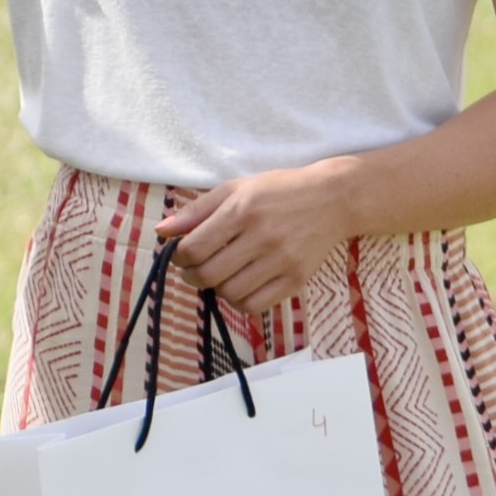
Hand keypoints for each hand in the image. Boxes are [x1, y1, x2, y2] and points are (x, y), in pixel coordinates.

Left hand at [159, 163, 363, 317]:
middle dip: (191, 275)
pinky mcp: (297, 280)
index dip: (179, 257)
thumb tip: (162, 231)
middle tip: (194, 268)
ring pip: (230, 293)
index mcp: (241, 210)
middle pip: (209, 274)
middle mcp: (261, 237)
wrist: (332, 199)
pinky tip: (239, 286)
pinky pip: (257, 306)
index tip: (181, 254)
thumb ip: (196, 211)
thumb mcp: (235, 189)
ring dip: (216, 288)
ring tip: (219, 275)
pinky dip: (240, 301)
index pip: (194, 248)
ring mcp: (281, 261)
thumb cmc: (278, 190)